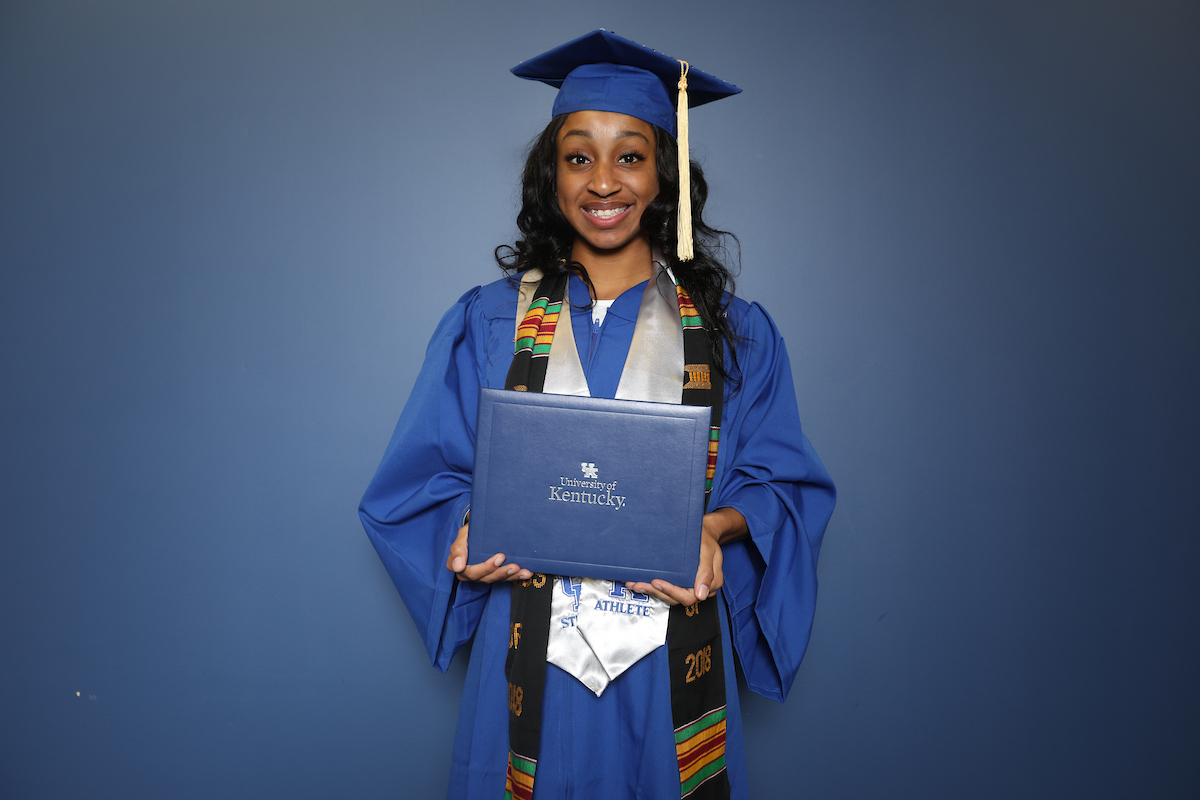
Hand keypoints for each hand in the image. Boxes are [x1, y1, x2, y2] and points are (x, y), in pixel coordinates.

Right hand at [446, 522, 532, 582]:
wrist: (479, 532)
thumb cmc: (469, 533)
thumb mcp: (462, 535)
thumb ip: (458, 549)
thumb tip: (458, 567)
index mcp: (458, 565)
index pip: (470, 571)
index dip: (485, 567)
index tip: (499, 558)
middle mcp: (469, 574)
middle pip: (484, 577)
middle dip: (500, 571)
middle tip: (513, 564)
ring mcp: (482, 576)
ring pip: (496, 579)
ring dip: (510, 575)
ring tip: (521, 570)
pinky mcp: (494, 575)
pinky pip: (505, 579)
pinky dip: (516, 577)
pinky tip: (526, 573)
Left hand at [625, 507, 747, 604]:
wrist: (704, 531)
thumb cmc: (706, 539)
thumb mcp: (708, 551)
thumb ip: (706, 572)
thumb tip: (701, 595)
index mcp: (709, 582)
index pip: (689, 595)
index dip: (672, 591)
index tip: (657, 583)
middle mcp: (699, 587)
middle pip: (678, 598)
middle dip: (657, 592)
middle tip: (640, 584)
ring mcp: (689, 586)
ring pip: (670, 596)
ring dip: (652, 591)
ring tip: (636, 584)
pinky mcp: (680, 583)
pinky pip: (667, 590)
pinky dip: (653, 587)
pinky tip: (641, 583)